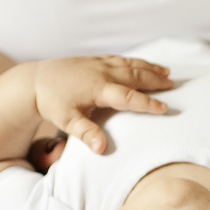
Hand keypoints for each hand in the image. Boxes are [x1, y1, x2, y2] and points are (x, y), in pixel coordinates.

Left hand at [32, 55, 172, 153]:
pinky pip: (120, 59)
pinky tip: (143, 64)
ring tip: (167, 73)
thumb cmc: (52, 103)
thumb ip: (86, 134)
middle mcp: (102, 73)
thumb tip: (102, 149)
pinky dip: (135, 62)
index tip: (165, 108)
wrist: (35, 80)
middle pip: (135, 76)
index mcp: (98, 88)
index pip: (128, 97)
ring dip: (149, 68)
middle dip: (155, 81)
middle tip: (174, 86)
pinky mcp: (95, 60)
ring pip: (130, 65)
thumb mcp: (67, 122)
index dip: (147, 103)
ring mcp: (99, 64)